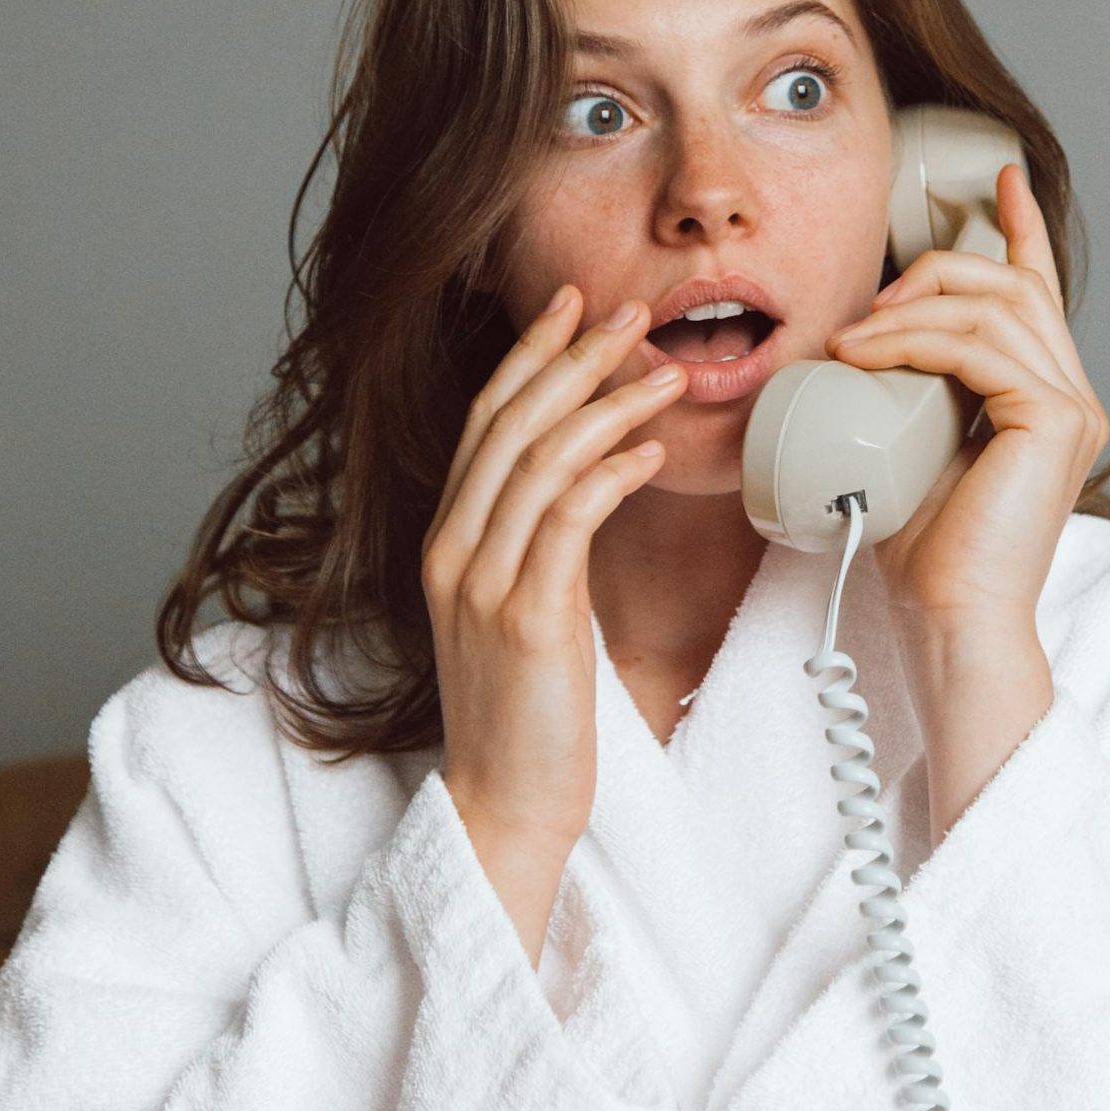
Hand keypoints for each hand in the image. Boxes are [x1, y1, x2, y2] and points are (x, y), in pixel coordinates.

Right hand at [421, 287, 686, 857]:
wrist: (504, 804)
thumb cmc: (526, 712)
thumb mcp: (520, 608)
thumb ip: (535, 542)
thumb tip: (588, 477)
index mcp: (448, 540)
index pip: (485, 421)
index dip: (530, 355)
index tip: (574, 306)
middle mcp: (454, 549)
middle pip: (510, 422)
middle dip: (572, 355)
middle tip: (629, 311)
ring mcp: (485, 581)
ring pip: (540, 458)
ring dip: (607, 402)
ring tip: (662, 369)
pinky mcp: (528, 617)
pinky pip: (569, 519)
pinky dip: (611, 472)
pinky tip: (652, 451)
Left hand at [825, 162, 1109, 665]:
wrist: (951, 621)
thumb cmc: (924, 553)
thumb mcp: (906, 445)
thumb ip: (905, 391)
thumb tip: (852, 342)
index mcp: (1044, 398)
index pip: (1037, 292)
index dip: (1020, 226)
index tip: (999, 178)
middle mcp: (1071, 395)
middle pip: (1011, 284)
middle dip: (936, 270)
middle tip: (868, 304)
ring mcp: (1071, 406)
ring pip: (996, 305)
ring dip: (913, 307)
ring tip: (854, 336)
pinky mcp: (1055, 420)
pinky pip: (979, 347)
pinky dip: (914, 341)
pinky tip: (868, 354)